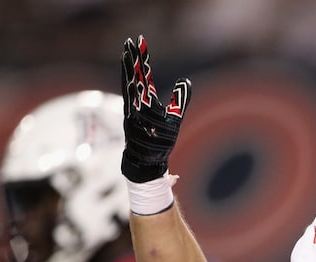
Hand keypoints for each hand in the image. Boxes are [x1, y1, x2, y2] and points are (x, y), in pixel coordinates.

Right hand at [121, 35, 191, 181]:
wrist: (146, 164)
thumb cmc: (159, 142)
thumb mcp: (174, 117)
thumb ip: (180, 100)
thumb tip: (186, 82)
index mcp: (144, 102)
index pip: (142, 76)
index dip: (140, 60)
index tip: (137, 43)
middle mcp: (136, 106)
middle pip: (135, 78)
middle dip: (133, 61)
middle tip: (130, 42)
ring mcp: (133, 115)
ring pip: (132, 90)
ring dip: (131, 74)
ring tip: (129, 56)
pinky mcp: (133, 125)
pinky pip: (134, 109)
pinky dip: (133, 96)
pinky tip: (133, 82)